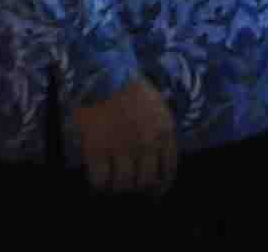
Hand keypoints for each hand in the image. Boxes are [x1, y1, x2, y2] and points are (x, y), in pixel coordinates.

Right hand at [72, 76, 176, 195]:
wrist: (104, 74)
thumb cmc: (130, 88)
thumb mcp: (158, 107)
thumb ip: (161, 132)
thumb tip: (158, 161)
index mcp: (165, 130)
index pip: (169, 169)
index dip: (162, 185)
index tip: (155, 193)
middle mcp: (147, 142)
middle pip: (146, 180)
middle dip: (139, 188)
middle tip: (130, 187)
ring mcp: (122, 146)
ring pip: (124, 184)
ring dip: (118, 188)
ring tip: (113, 184)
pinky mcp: (98, 148)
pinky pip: (101, 180)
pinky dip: (99, 185)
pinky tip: (98, 180)